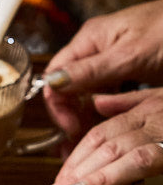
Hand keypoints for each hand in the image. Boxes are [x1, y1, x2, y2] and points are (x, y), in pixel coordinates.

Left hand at [40, 87, 162, 184]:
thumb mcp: (161, 99)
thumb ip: (129, 103)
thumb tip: (98, 104)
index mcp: (146, 112)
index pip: (99, 136)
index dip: (74, 160)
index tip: (56, 184)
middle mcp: (158, 125)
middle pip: (111, 147)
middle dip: (78, 172)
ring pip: (137, 159)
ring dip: (104, 178)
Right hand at [43, 0, 162, 140]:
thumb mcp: (131, 55)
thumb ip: (91, 70)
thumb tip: (53, 82)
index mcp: (90, 40)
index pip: (55, 77)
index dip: (58, 107)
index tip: (71, 129)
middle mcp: (95, 50)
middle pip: (67, 89)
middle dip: (68, 117)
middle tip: (75, 144)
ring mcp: (111, 60)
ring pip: (85, 94)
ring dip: (84, 118)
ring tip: (86, 144)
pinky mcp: (127, 70)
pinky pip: (105, 95)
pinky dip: (102, 112)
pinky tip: (106, 128)